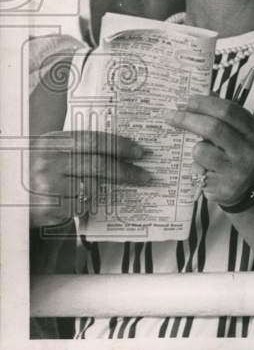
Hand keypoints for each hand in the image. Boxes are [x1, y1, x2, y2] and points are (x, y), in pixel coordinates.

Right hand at [28, 130, 149, 227]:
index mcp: (52, 142)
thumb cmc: (36, 171)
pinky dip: (88, 205)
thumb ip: (78, 149)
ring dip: (108, 190)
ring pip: (92, 188)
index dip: (120, 146)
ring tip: (118, 190)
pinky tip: (86, 202)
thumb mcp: (52, 152)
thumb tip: (119, 152)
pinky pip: (81, 206)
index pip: (94, 140)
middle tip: (144, 175)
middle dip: (126, 171)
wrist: (9, 196)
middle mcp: (48, 162)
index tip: (139, 152)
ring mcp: (47, 186)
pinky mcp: (48, 209)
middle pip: (99, 165)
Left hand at [169, 94, 253, 207]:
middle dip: (188, 119)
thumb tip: (204, 91)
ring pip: (202, 150)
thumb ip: (222, 112)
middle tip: (170, 116)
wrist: (247, 187)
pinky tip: (203, 169)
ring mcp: (238, 169)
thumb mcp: (236, 131)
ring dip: (194, 148)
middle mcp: (250, 148)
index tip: (184, 101)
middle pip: (214, 127)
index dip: (203, 103)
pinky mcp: (225, 186)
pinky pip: (199, 170)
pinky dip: (195, 166)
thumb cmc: (235, 152)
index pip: (228, 110)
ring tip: (198, 151)